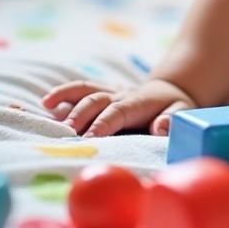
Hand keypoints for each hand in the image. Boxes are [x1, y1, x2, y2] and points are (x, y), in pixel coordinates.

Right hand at [41, 78, 195, 136]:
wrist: (168, 91)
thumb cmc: (173, 107)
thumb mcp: (182, 112)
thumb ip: (172, 119)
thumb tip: (160, 128)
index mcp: (139, 103)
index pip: (119, 112)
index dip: (104, 123)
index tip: (90, 137)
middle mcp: (120, 95)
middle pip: (97, 101)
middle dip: (80, 116)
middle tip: (66, 134)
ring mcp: (109, 92)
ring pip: (86, 93)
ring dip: (67, 102)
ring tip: (49, 114)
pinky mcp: (101, 93)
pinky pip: (80, 90)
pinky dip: (63, 94)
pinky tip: (46, 102)